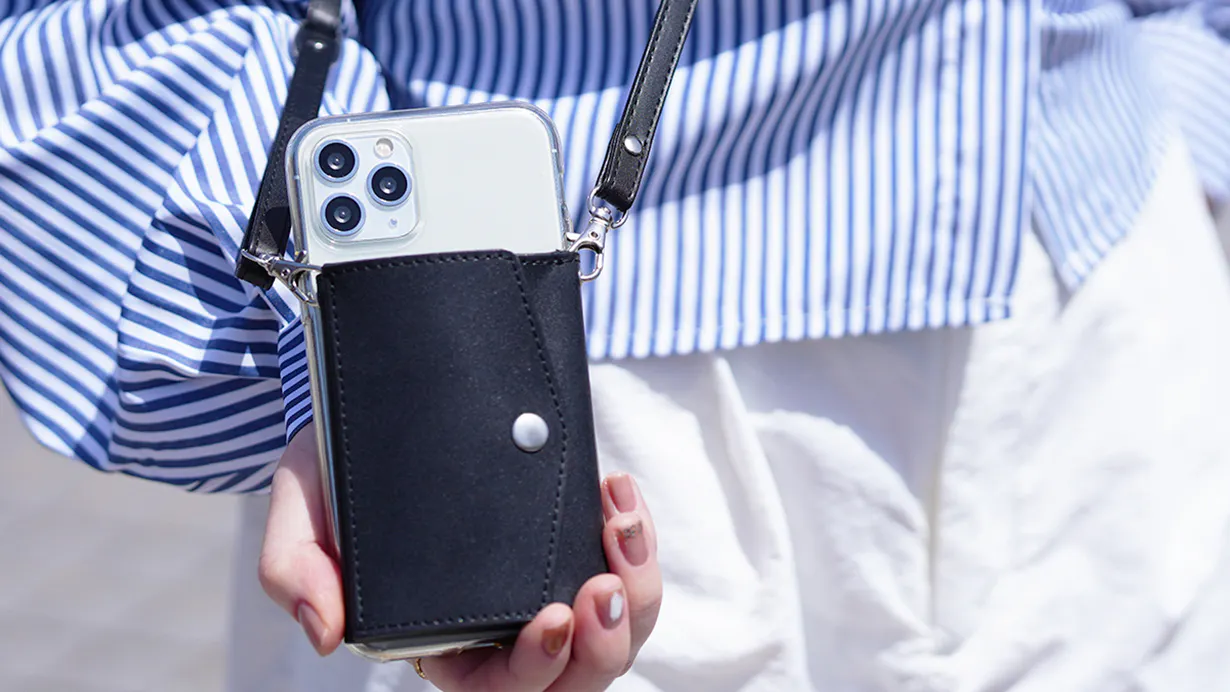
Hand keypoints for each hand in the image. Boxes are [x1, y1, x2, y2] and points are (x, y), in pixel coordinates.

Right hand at [258, 428, 662, 690]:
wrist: (369, 406)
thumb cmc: (334, 472)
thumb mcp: (300, 512)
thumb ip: (295, 569)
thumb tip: (324, 632)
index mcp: (439, 643)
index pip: (497, 687)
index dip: (536, 668)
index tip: (551, 618)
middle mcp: (499, 624)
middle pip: (576, 674)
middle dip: (605, 643)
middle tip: (604, 587)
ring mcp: (542, 579)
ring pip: (616, 627)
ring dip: (637, 591)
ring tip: (624, 527)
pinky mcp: (569, 536)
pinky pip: (625, 566)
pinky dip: (636, 540)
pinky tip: (619, 496)